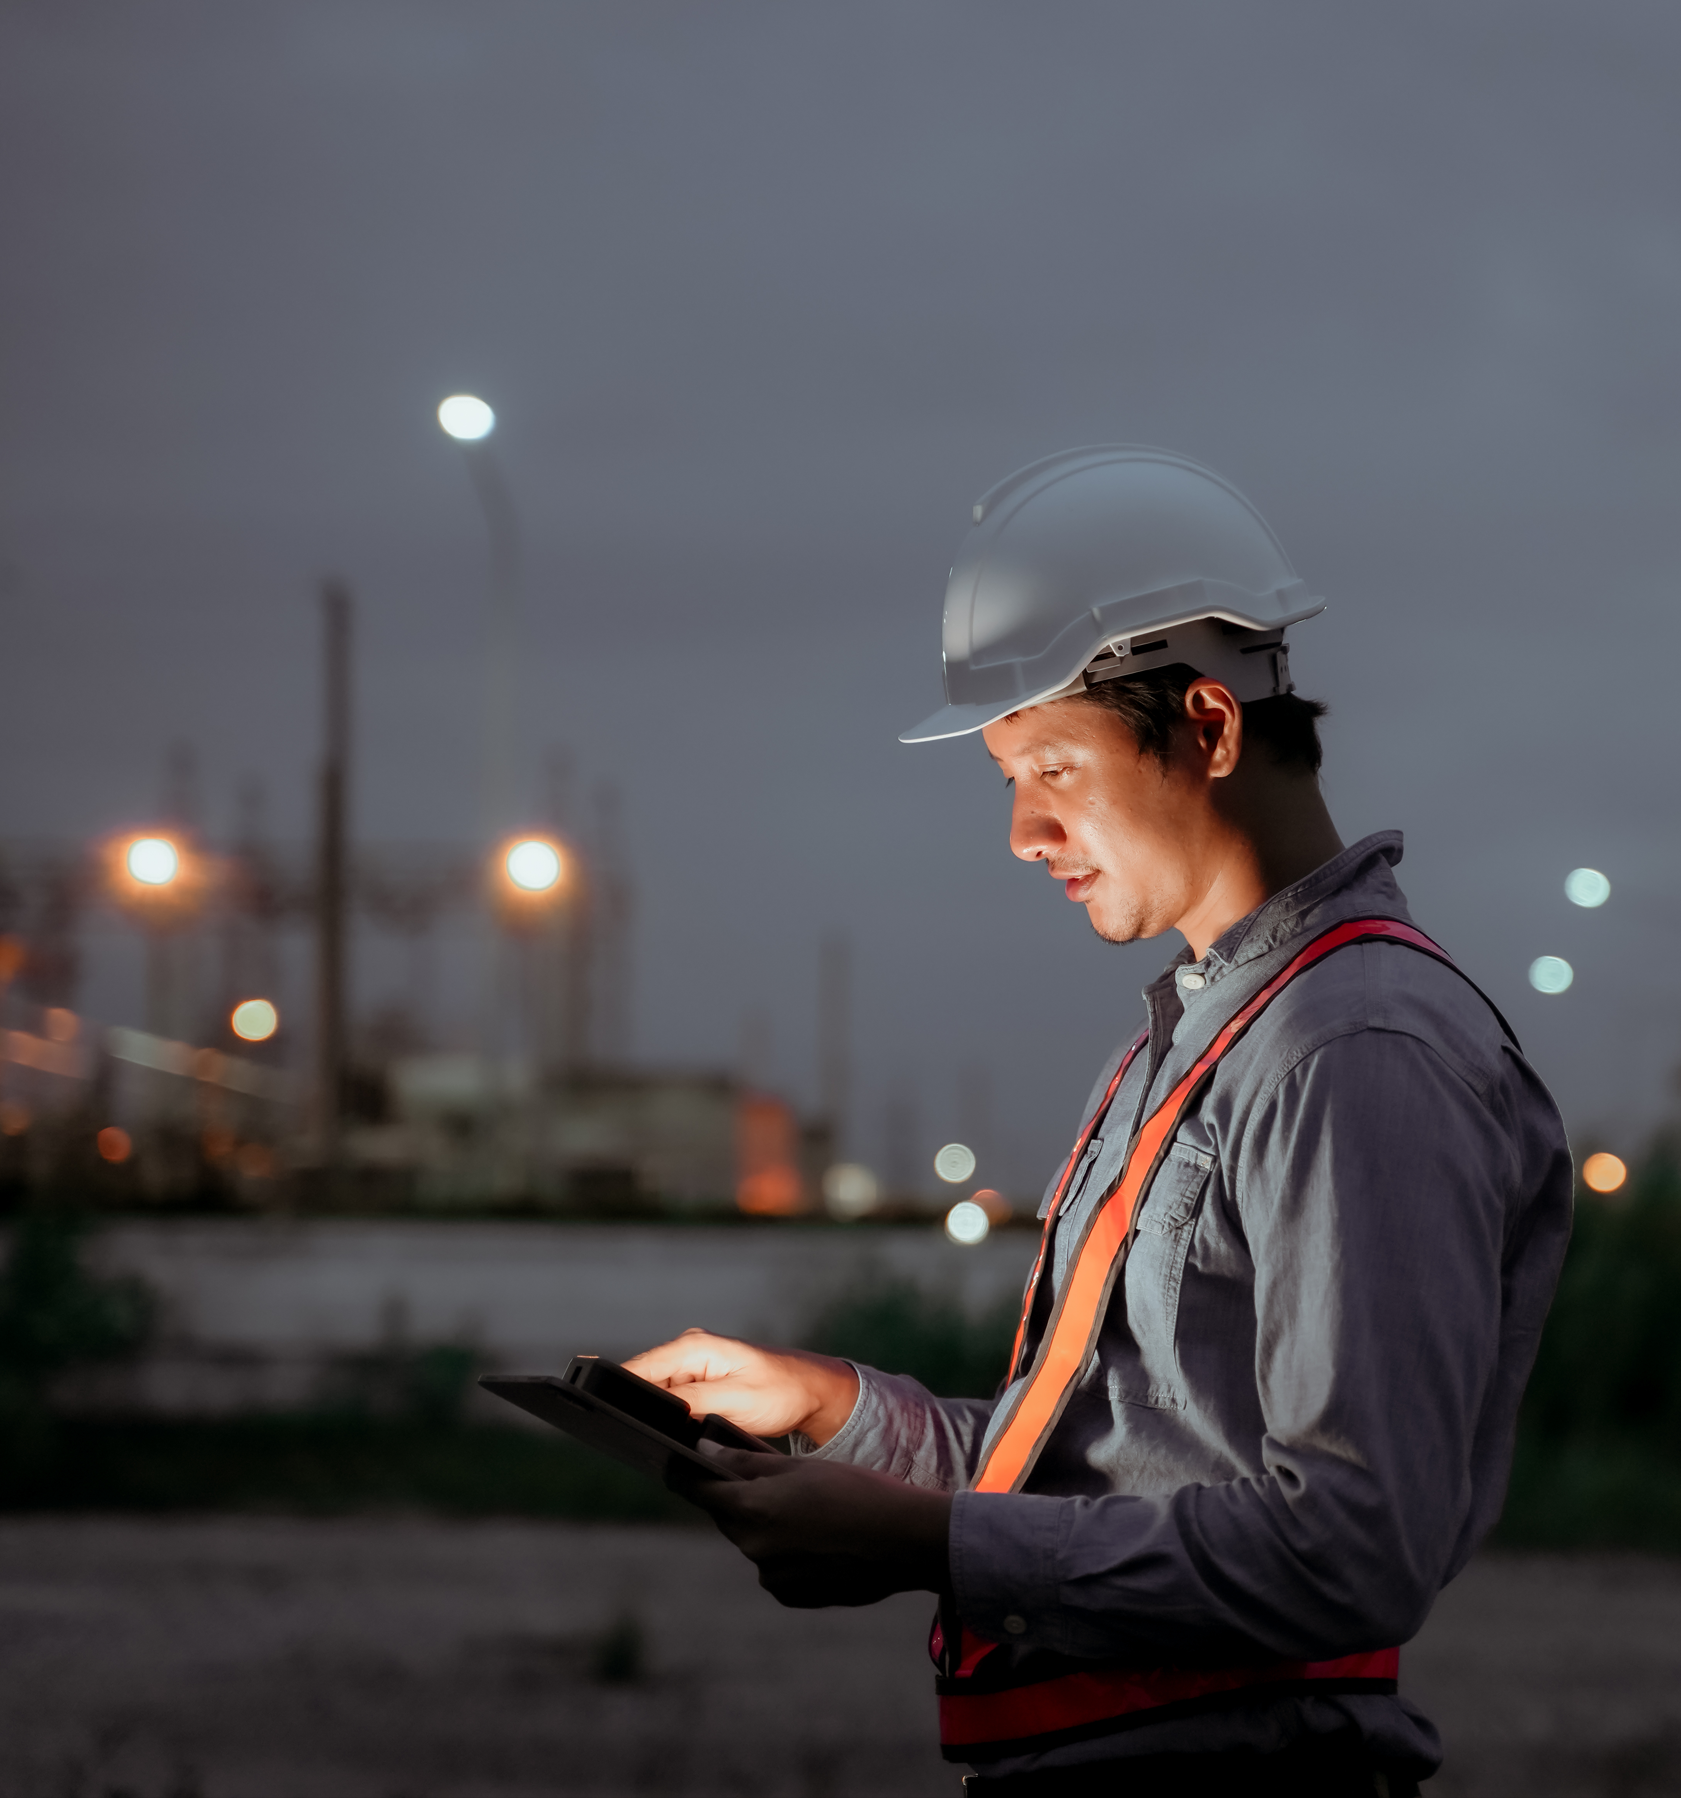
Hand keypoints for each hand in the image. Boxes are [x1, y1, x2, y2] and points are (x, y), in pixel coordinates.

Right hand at [624, 1328, 859, 1444]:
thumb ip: (694, 1403)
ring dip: (653, 1412)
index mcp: (693, 1348)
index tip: (600, 1413)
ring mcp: (694, 1367)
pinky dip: (670, 1415)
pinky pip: (673, 1399)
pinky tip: (672, 1432)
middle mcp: (688, 1352)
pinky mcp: (701, 1383)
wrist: (812, 1392)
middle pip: (643, 1381)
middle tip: (623, 1434)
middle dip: (634, 1406)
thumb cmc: (780, 1391)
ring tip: (649, 1435)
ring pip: (657, 1393)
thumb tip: (661, 1411)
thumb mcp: (735, 1401)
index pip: (640, 1368)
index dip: (617, 1391)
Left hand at [682, 1446, 952, 1608]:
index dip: (684, 1473)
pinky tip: (819, 1537)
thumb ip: (746, 1462)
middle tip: (766, 1478)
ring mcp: (771, 1576)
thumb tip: (704, 1452)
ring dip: (767, 1524)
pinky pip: (776, 1567)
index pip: (698, 1489)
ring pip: (754, 1541)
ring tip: (809, 1508)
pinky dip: (787, 1551)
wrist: (903, 1540)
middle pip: (729, 1516)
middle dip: (739, 1497)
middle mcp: (753, 1547)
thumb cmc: (853, 1490)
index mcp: (750, 1509)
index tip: (673, 1461)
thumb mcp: (798, 1466)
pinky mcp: (791, 1595)